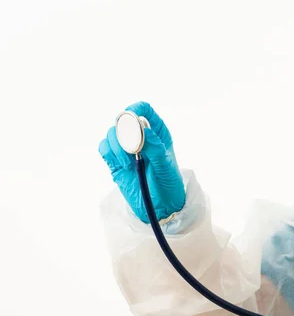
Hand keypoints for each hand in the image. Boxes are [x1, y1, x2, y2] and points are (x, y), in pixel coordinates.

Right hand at [99, 101, 185, 222]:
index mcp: (157, 133)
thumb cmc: (168, 185)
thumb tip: (145, 131)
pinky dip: (109, 154)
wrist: (159, 207)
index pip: (144, 109)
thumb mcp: (166, 167)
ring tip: (129, 164)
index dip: (136, 109)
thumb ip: (156, 149)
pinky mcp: (115, 161)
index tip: (131, 116)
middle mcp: (140, 137)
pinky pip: (104, 148)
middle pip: (123, 120)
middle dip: (124, 132)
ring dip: (117, 146)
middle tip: (132, 149)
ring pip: (111, 134)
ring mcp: (126, 148)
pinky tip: (121, 166)